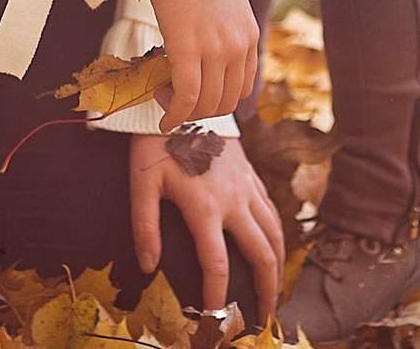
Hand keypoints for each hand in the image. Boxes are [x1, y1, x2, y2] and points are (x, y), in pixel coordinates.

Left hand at [128, 131, 284, 317]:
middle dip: (265, 291)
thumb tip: (148, 267)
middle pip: (261, 255)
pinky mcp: (251, 176)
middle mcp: (233, 201)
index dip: (218, 296)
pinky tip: (274, 250)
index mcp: (205, 207)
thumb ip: (144, 227)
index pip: (218, 264)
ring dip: (278, 267)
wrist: (182, 101)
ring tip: (275, 294)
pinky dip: (277, 237)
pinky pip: (272, 212)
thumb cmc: (156, 144)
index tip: (216, 318)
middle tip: (262, 319)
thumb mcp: (141, 183)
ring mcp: (247, 187)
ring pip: (275, 234)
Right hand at [135, 0, 257, 128]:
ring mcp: (216, 48)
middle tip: (175, 96)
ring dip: (183, 110)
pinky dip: (174, 114)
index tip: (196, 93)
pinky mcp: (188, 47)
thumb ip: (221, 23)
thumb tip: (202, 36)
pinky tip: (163, 117)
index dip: (219, 99)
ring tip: (163, 95)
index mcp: (250, 33)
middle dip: (201, 110)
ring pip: (206, 104)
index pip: (245, 88)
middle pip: (227, 102)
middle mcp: (239, 45)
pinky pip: (186, 97)